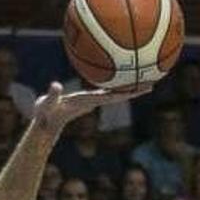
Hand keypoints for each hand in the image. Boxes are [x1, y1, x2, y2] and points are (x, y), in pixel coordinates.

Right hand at [32, 82, 151, 134]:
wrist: (46, 124)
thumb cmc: (46, 114)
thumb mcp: (47, 104)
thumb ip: (52, 96)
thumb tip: (55, 85)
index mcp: (87, 102)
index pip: (111, 97)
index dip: (126, 92)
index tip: (141, 88)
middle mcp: (94, 102)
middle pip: (119, 95)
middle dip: (135, 89)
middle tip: (153, 82)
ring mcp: (93, 101)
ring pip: (115, 93)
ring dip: (129, 86)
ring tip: (145, 77)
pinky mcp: (89, 99)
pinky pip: (107, 89)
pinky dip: (116, 83)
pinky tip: (121, 75)